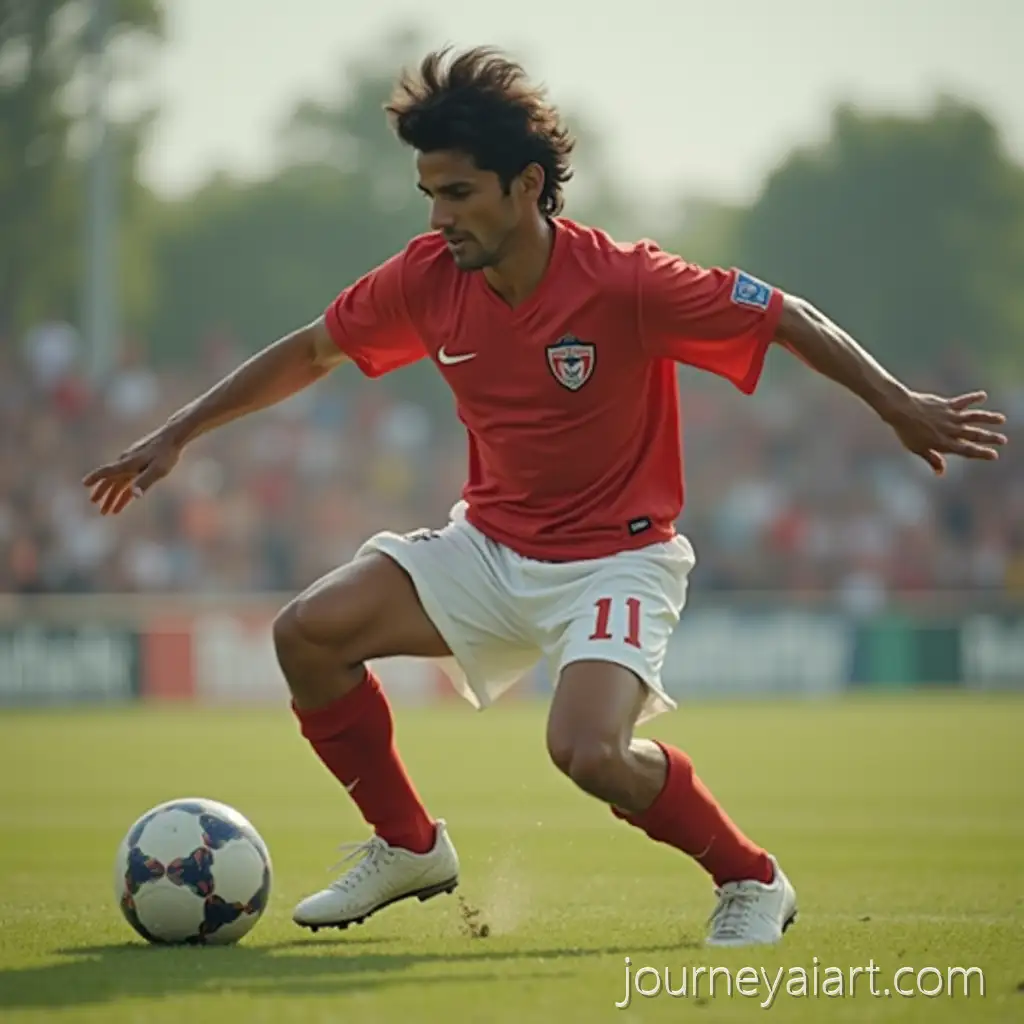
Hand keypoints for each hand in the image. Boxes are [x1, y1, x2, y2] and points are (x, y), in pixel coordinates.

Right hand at [82, 425, 185, 514]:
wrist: (174, 436)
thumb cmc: (167, 453)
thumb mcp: (158, 470)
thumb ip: (145, 482)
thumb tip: (134, 495)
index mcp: (128, 463)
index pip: (107, 471)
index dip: (95, 477)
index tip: (84, 483)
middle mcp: (127, 462)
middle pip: (111, 479)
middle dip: (102, 493)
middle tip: (94, 504)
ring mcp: (133, 461)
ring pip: (120, 481)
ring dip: (113, 495)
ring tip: (108, 510)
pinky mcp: (140, 462)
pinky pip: (129, 478)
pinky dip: (126, 490)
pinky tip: (126, 499)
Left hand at [885, 390, 1007, 475]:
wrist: (901, 411)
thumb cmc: (907, 432)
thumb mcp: (918, 449)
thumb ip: (932, 459)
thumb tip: (941, 473)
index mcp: (944, 443)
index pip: (967, 450)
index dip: (981, 453)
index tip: (994, 455)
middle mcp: (950, 430)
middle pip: (974, 435)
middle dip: (990, 438)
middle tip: (1003, 440)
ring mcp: (950, 417)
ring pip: (974, 417)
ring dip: (988, 418)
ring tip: (1001, 419)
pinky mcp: (947, 405)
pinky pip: (963, 401)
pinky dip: (973, 398)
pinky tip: (983, 396)